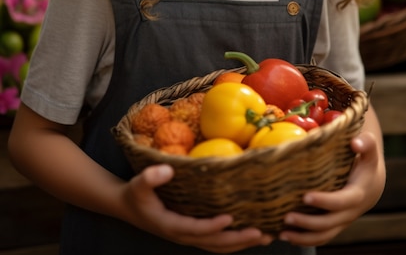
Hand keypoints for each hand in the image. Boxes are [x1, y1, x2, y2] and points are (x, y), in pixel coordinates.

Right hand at [122, 164, 274, 252]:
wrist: (128, 207)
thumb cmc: (135, 194)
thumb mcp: (138, 183)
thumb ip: (151, 177)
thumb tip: (168, 169)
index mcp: (171, 225)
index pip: (196, 229)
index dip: (213, 226)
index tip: (230, 218)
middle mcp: (183, 235)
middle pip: (214, 243)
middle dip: (238, 240)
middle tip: (261, 232)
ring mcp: (189, 237)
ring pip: (219, 247)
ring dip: (242, 243)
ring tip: (266, 236)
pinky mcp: (193, 233)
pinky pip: (217, 242)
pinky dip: (235, 241)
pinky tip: (250, 233)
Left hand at [278, 130, 384, 246]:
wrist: (372, 181)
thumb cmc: (365, 160)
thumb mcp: (369, 149)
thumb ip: (366, 143)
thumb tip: (355, 142)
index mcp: (358, 194)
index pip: (342, 202)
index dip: (325, 201)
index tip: (305, 197)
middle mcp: (351, 212)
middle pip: (330, 223)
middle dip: (308, 222)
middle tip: (286, 217)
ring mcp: (342, 221)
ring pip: (324, 236)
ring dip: (303, 237)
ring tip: (281, 233)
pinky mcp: (334, 225)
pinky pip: (320, 237)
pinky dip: (304, 239)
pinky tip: (287, 236)